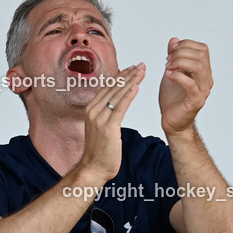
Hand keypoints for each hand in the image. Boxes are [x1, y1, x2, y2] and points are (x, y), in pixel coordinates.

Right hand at [78, 64, 145, 182]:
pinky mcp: (108, 127)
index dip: (119, 76)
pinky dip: (128, 96)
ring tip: (142, 71)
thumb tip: (114, 106)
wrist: (93, 168)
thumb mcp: (99, 129)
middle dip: (127, 75)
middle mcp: (93, 111)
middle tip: (140, 65)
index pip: (106, 88)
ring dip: (131, 81)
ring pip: (117, 95)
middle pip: (112, 88)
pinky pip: (120, 108)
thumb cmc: (99, 151)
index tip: (131, 68)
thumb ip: (105, 115)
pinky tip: (136, 86)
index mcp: (90, 110)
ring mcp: (99, 119)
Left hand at [159, 38, 211, 135]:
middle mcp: (207, 79)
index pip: (202, 48)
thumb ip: (173, 57)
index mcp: (203, 71)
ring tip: (167, 67)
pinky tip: (168, 75)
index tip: (171, 51)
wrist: (172, 121)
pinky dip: (178, 76)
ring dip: (180, 62)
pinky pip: (191, 84)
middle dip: (181, 53)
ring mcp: (203, 90)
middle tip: (167, 60)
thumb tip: (174, 40)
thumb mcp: (171, 72)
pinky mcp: (196, 101)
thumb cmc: (172, 98)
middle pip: (201, 55)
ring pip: (198, 67)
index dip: (186, 45)